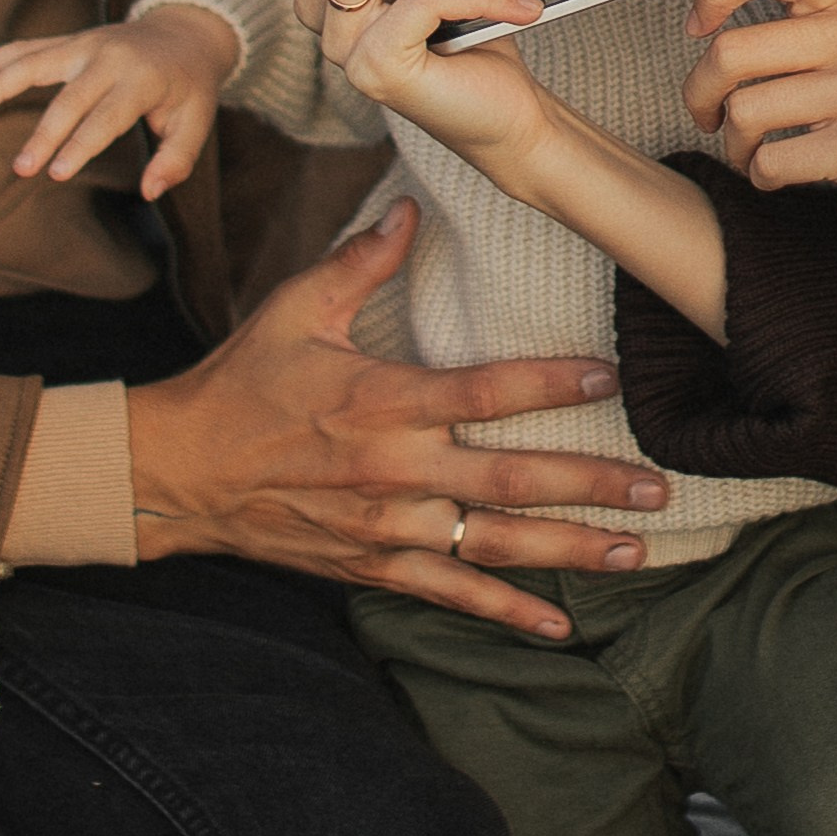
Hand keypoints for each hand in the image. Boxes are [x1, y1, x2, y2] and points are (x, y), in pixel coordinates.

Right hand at [0, 6, 239, 200]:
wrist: (186, 32)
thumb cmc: (189, 86)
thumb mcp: (197, 122)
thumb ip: (177, 159)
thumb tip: (150, 192)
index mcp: (141, 79)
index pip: (107, 118)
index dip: (81, 146)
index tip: (58, 174)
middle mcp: (108, 57)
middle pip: (69, 99)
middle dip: (44, 135)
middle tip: (22, 168)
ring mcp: (85, 44)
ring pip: (35, 63)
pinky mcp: (70, 41)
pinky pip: (28, 47)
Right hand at [127, 201, 668, 637]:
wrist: (177, 473)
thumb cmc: (241, 384)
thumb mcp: (296, 310)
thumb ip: (361, 262)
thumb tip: (411, 211)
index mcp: (380, 401)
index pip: (482, 391)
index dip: (549, 384)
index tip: (608, 377)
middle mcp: (392, 471)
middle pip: (509, 482)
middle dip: (591, 484)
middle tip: (659, 484)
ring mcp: (385, 528)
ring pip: (493, 545)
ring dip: (569, 550)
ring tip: (635, 550)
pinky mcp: (372, 566)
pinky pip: (450, 594)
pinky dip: (506, 612)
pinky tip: (559, 625)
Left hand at [682, 0, 836, 346]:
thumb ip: (802, 22)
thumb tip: (709, 10)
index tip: (697, 26)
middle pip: (732, 51)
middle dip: (700, 93)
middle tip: (708, 114)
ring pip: (744, 112)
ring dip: (733, 146)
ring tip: (751, 153)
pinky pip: (771, 161)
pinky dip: (762, 177)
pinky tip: (781, 176)